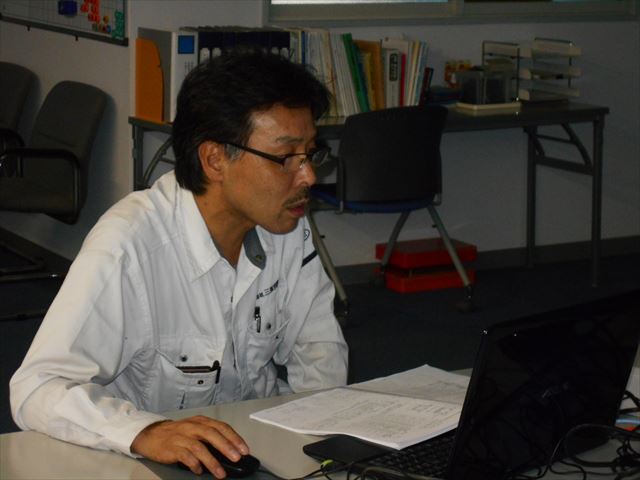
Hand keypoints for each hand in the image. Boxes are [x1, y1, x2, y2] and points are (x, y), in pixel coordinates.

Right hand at [130, 415, 249, 477]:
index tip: (244, 449)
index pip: (221, 427)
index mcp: (201, 421)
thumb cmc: (177, 433)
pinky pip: (185, 456)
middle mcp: (192, 427)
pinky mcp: (172, 447)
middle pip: (212, 434)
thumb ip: (210, 437)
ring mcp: (181, 437)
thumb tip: (230, 451)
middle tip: (237, 458)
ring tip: (220, 473)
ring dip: (212, 461)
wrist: (151, 434)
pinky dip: (194, 464)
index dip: (234, 438)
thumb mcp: (195, 429)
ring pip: (200, 448)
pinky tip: (199, 471)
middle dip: (227, 446)